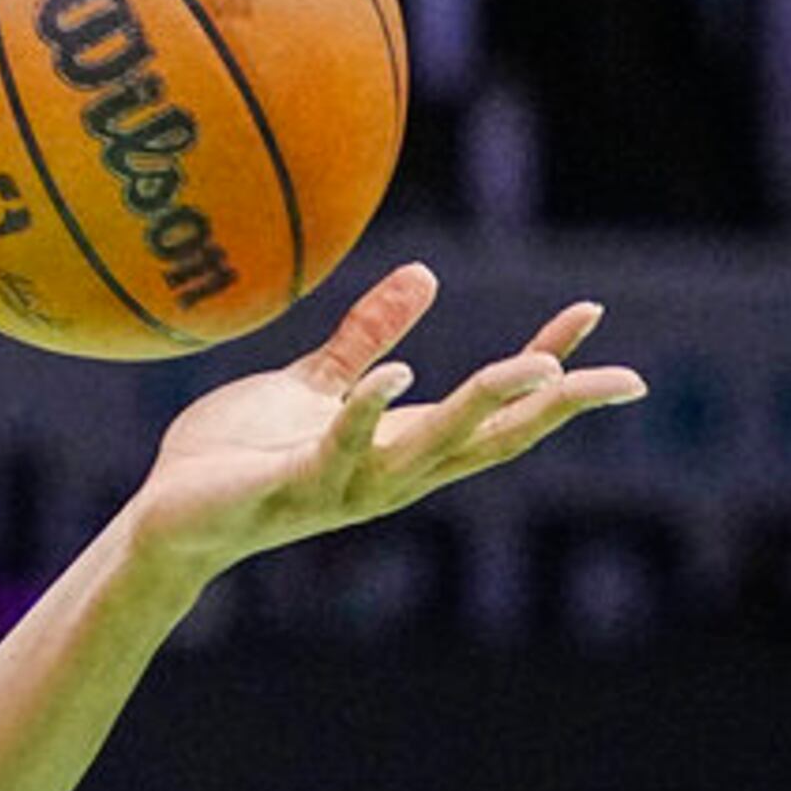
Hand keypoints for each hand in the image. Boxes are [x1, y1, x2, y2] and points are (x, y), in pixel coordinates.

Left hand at [125, 263, 644, 581]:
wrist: (171, 516)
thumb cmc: (243, 455)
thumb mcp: (315, 384)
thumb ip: (367, 339)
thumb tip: (427, 273)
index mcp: (400, 446)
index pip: (493, 411)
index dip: (548, 367)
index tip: (591, 313)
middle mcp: (389, 475)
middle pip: (490, 442)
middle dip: (554, 408)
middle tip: (619, 377)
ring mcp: (344, 487)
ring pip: (431, 451)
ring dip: (481, 408)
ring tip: (533, 368)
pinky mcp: (290, 487)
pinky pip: (339, 451)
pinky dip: (369, 415)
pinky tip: (401, 376)